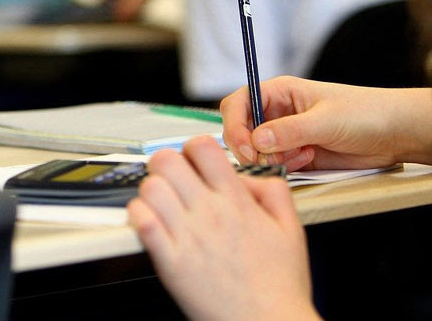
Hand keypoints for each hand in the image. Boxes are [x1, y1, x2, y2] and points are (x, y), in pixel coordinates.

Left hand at [128, 136, 318, 320]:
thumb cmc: (279, 284)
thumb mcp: (291, 228)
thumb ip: (272, 191)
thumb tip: (247, 175)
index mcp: (236, 202)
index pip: (202, 147)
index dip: (194, 148)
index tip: (195, 161)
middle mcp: (209, 214)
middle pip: (166, 161)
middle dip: (166, 163)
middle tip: (173, 178)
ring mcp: (187, 237)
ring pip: (150, 188)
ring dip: (152, 189)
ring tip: (162, 202)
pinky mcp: (170, 263)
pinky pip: (141, 223)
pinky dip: (139, 216)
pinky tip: (152, 222)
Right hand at [220, 76, 431, 169]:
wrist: (395, 134)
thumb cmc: (365, 114)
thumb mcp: (326, 121)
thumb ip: (289, 131)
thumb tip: (256, 140)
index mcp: (279, 92)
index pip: (239, 103)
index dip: (234, 125)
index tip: (246, 147)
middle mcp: (277, 111)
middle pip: (242, 129)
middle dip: (251, 147)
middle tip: (270, 160)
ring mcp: (286, 134)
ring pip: (257, 151)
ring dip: (272, 158)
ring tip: (302, 156)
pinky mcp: (296, 154)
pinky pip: (276, 164)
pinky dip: (285, 167)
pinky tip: (308, 160)